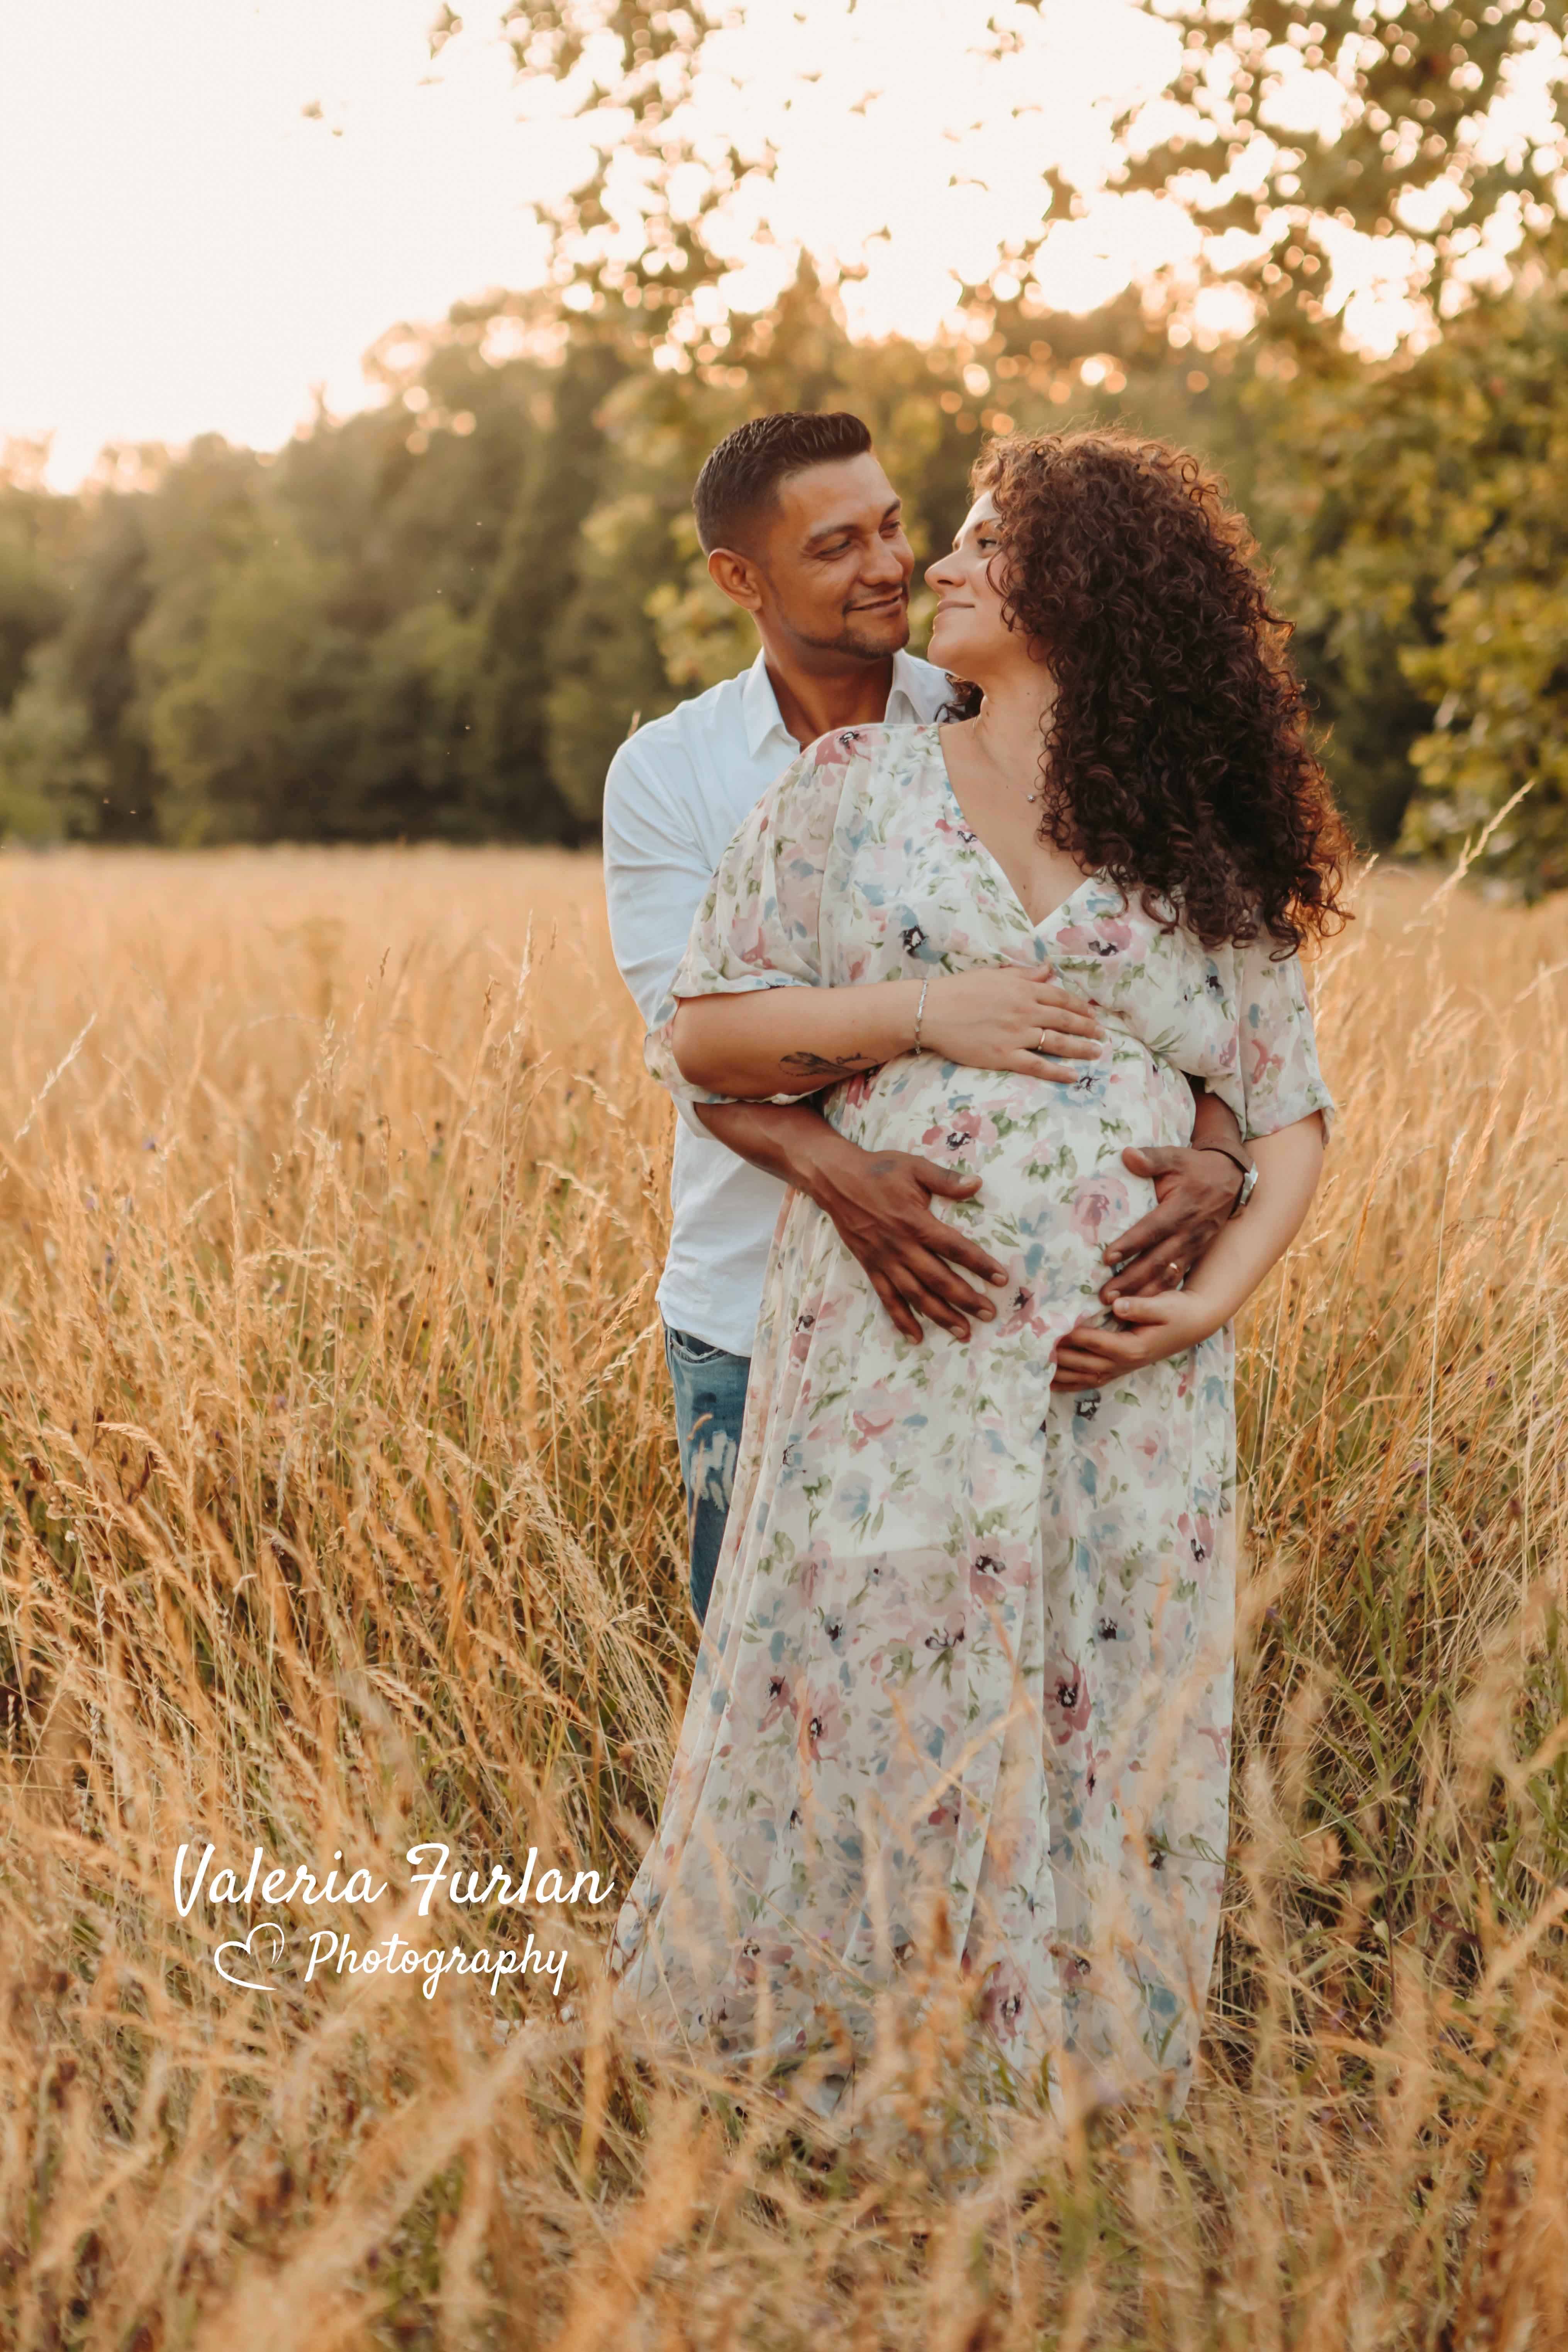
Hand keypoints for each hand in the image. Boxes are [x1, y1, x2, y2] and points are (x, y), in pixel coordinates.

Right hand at [808, 1144, 1009, 1343]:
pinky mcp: (871, 1267)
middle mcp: (901, 1247)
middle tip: (989, 1313)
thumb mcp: (914, 1167)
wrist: (835, 1180)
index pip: (954, 1247)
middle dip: (966, 1298)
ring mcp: (885, 1261)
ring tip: (963, 1332)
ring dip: (940, 1315)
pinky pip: (887, 1298)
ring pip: (916, 1295)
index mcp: (916, 1222)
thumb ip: (945, 1179)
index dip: (979, 1264)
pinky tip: (916, 1336)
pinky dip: (901, 1319)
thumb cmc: (878, 1171)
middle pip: (939, 1279)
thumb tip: (977, 1184)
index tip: (1001, 1278)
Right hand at [920, 967, 1104, 1080]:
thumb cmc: (960, 990)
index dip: (1080, 1007)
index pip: (1061, 997)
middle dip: (1087, 1028)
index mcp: (1023, 989)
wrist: (933, 1010)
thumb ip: (1024, 975)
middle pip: (1065, 1020)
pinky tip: (1073, 1076)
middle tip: (1102, 1035)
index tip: (1092, 1014)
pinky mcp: (1004, 1055)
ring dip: (1080, 1048)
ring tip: (1096, 1053)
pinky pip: (1037, 1065)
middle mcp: (1025, 1010)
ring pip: (1057, 1042)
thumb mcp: (995, 975)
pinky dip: (1057, 1072)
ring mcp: (1016, 1034)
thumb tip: (1048, 970)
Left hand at [1050, 1285, 1220, 1393]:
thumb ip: (1140, 1306)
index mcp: (1132, 1348)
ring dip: (1060, 1374)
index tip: (1050, 1328)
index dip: (1072, 1336)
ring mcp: (1121, 1368)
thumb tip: (1116, 1305)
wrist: (1192, 1324)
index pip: (1095, 1343)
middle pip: (1084, 1364)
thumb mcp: (1164, 1305)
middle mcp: (1124, 1363)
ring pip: (1085, 1377)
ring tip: (1033, 1368)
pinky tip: (1051, 1382)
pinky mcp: (1119, 1367)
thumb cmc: (1177, 1312)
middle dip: (1058, 1357)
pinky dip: (1070, 1383)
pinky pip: (1091, 1380)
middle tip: (1032, 1349)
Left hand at [1096, 1144, 1244, 1304]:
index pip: (1151, 1230)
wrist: (1231, 1179)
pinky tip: (1140, 1307)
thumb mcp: (1176, 1157)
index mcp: (1181, 1209)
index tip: (1107, 1258)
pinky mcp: (1195, 1254)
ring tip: (1118, 1308)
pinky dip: (1159, 1294)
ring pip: (1166, 1275)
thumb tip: (1127, 1154)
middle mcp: (1188, 1233)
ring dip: (1142, 1293)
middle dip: (1131, 1280)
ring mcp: (1193, 1247)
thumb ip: (1152, 1158)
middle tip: (1105, 1297)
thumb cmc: (1196, 1168)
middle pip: (1156, 1261)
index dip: (1130, 1244)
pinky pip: (1176, 1278)